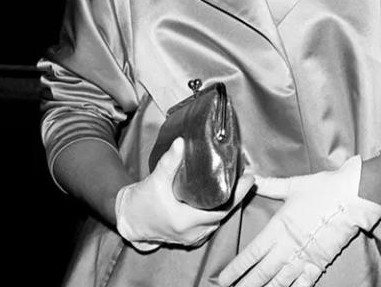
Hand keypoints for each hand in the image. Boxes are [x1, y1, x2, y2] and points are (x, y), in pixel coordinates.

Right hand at [114, 137, 251, 251]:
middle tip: (246, 175)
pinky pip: (211, 223)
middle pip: (224, 214)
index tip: (250, 178)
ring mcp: (192, 237)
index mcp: (185, 221)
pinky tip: (223, 196)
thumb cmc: (142, 201)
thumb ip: (170, 161)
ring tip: (237, 182)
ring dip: (229, 203)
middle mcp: (192, 233)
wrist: (130, 219)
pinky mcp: (190, 236)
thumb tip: (181, 142)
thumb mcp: (156, 179)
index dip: (238, 195)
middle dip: (237, 195)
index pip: (222, 210)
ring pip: (218, 220)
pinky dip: (219, 210)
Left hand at [216, 155, 380, 286]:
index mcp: (279, 228)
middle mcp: (287, 248)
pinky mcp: (319, 264)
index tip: (222, 278)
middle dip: (244, 285)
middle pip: (261, 273)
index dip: (236, 268)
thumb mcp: (293, 185)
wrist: (351, 198)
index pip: (252, 253)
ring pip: (279, 282)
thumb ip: (271, 186)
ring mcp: (303, 259)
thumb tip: (253, 177)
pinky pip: (303, 284)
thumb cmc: (322, 189)